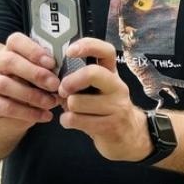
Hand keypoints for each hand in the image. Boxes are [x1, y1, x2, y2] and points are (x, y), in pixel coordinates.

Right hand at [0, 32, 62, 125]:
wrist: (9, 112)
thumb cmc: (32, 87)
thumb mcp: (42, 76)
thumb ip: (50, 70)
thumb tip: (69, 72)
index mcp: (11, 50)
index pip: (16, 41)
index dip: (34, 50)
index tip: (52, 63)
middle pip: (9, 61)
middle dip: (35, 73)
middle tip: (55, 85)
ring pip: (4, 84)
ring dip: (32, 95)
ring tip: (51, 103)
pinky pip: (4, 106)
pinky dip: (27, 113)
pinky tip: (45, 116)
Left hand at [57, 39, 152, 161]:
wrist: (129, 137)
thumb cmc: (106, 110)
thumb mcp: (99, 90)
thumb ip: (81, 78)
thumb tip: (54, 75)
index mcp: (112, 74)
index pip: (106, 51)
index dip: (87, 46)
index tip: (69, 51)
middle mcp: (117, 87)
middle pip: (92, 73)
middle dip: (70, 82)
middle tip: (64, 90)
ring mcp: (116, 107)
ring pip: (76, 102)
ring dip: (67, 108)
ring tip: (73, 111)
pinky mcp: (109, 127)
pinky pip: (75, 120)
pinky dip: (67, 121)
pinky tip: (73, 122)